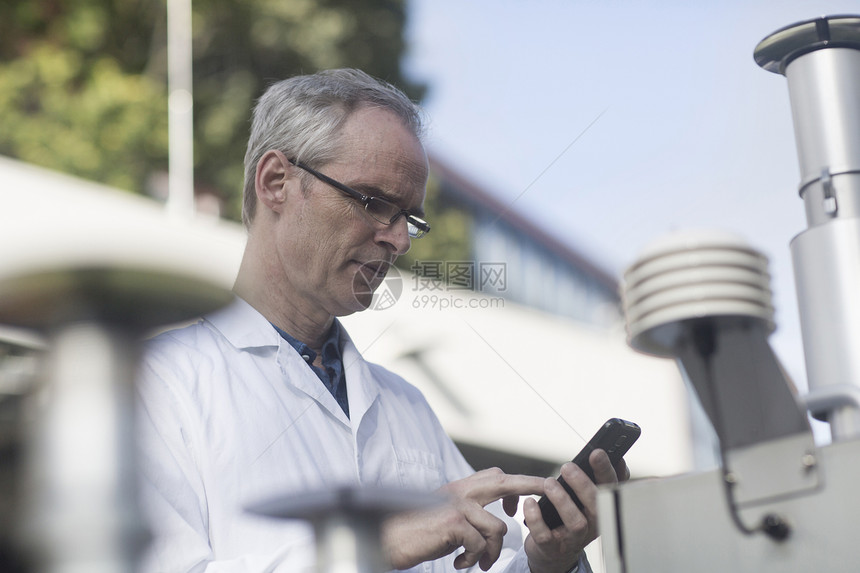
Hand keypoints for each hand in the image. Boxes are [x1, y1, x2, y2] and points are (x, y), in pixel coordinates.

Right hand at [382, 468, 544, 569]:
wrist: (391, 539)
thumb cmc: (420, 532)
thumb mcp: (448, 515)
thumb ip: (470, 510)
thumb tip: (498, 518)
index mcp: (460, 487)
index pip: (496, 477)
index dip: (517, 484)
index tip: (529, 496)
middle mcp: (461, 491)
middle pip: (505, 483)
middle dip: (530, 487)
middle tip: (548, 490)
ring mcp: (458, 505)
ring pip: (497, 529)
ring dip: (492, 552)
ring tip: (478, 562)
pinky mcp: (454, 523)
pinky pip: (481, 545)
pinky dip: (474, 560)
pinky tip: (460, 564)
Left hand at [522, 449, 626, 572]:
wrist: (552, 552)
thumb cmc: (569, 518)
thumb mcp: (586, 500)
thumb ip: (598, 479)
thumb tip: (612, 457)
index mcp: (601, 509)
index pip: (611, 489)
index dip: (605, 471)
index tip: (596, 453)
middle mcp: (592, 525)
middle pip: (596, 506)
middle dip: (583, 484)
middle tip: (567, 467)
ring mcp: (572, 538)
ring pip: (576, 522)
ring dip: (562, 501)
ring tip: (549, 484)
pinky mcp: (552, 548)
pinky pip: (545, 536)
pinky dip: (537, 519)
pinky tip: (530, 503)